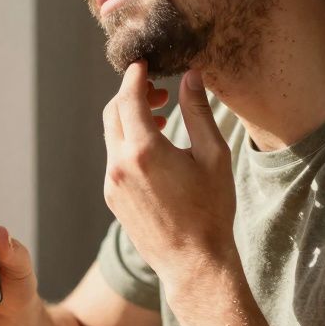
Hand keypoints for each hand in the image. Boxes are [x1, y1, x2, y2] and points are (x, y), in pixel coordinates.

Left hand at [102, 61, 237, 279]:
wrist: (193, 264)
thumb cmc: (211, 210)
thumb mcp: (213, 156)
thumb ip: (197, 112)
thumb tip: (190, 75)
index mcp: (144, 151)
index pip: (128, 97)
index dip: (136, 75)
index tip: (146, 62)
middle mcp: (119, 165)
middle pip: (113, 112)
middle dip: (131, 95)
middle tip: (160, 93)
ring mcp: (111, 183)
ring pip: (111, 135)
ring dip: (130, 119)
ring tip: (162, 119)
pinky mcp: (112, 198)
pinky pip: (114, 158)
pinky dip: (128, 143)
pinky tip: (156, 150)